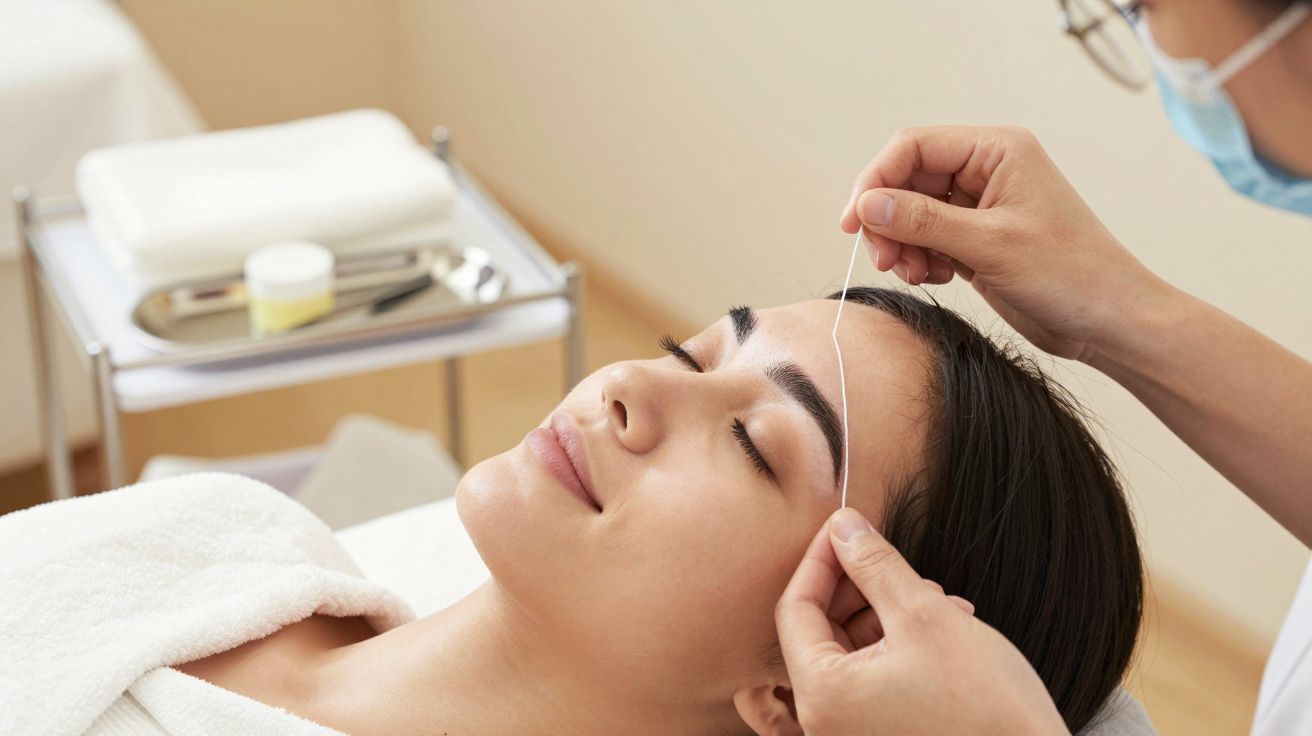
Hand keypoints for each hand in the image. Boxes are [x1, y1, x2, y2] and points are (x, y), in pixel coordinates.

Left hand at [776, 508, 1069, 735]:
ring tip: (935, 597)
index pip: (795, 609)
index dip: (820, 560)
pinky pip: (869, 678)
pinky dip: (896, 646)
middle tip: (892, 562)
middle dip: (858, 588)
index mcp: (822, 694)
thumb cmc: (986, 704)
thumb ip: (874, 565)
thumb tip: (843, 526)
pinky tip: (942, 627)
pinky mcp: (878, 735)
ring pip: (849, 651)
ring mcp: (851, 733)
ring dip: (884, 614)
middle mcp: (825, 722)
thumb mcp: (924, 615)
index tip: (845, 528)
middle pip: (819, 631)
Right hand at [839, 125, 1168, 361]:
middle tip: (884, 258)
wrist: (1108, 321)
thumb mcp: (989, 244)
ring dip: (901, 243)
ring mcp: (980, 206)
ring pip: (913, 212)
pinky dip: (920, 258)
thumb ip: (923, 221)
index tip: (853, 223)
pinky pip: (928, 238)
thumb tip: (867, 205)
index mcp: (996, 151)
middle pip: (908, 180)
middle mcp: (986, 171)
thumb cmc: (1070, 273)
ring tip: (913, 274)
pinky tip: (936, 278)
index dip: (876, 180)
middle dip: (888, 219)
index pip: (914, 147)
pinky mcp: (977, 239)